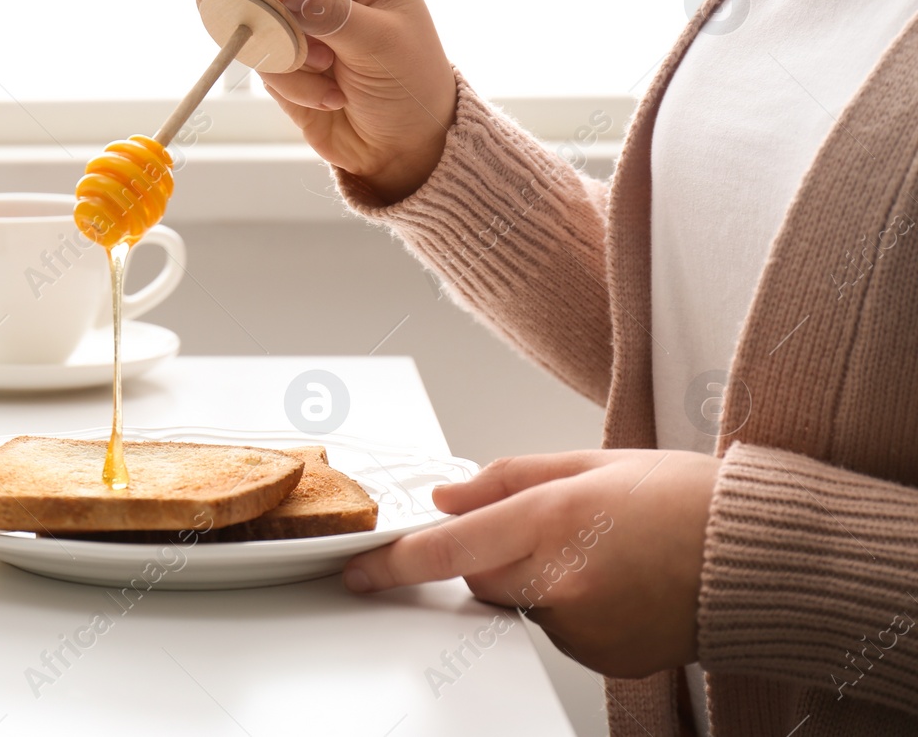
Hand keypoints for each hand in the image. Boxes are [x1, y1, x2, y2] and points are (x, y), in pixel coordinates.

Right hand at [233, 0, 455, 202]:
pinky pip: (261, 58)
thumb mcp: (377, 44)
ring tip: (333, 74)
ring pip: (257, 18)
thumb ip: (328, 11)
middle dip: (271, 10)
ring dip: (290, 55)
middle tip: (290, 41)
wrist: (404, 145)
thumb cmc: (410, 84)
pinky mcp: (283, 53)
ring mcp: (301, 16)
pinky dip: (291, 82)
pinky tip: (329, 96)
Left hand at [342, 449, 720, 678]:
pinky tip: (615, 582)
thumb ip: (507, 479)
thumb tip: (445, 496)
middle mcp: (563, 578)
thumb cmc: (686, 500)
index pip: (448, 547)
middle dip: (490, 552)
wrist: (761, 561)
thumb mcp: (591, 463)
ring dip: (533, 578)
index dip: (394, 562)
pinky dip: (568, 605)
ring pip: (518, 602)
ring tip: (600, 551)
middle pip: (478, 575)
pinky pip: (555, 628)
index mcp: (554, 519)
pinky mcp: (602, 656)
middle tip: (548, 528)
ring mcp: (583, 626)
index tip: (358, 570)